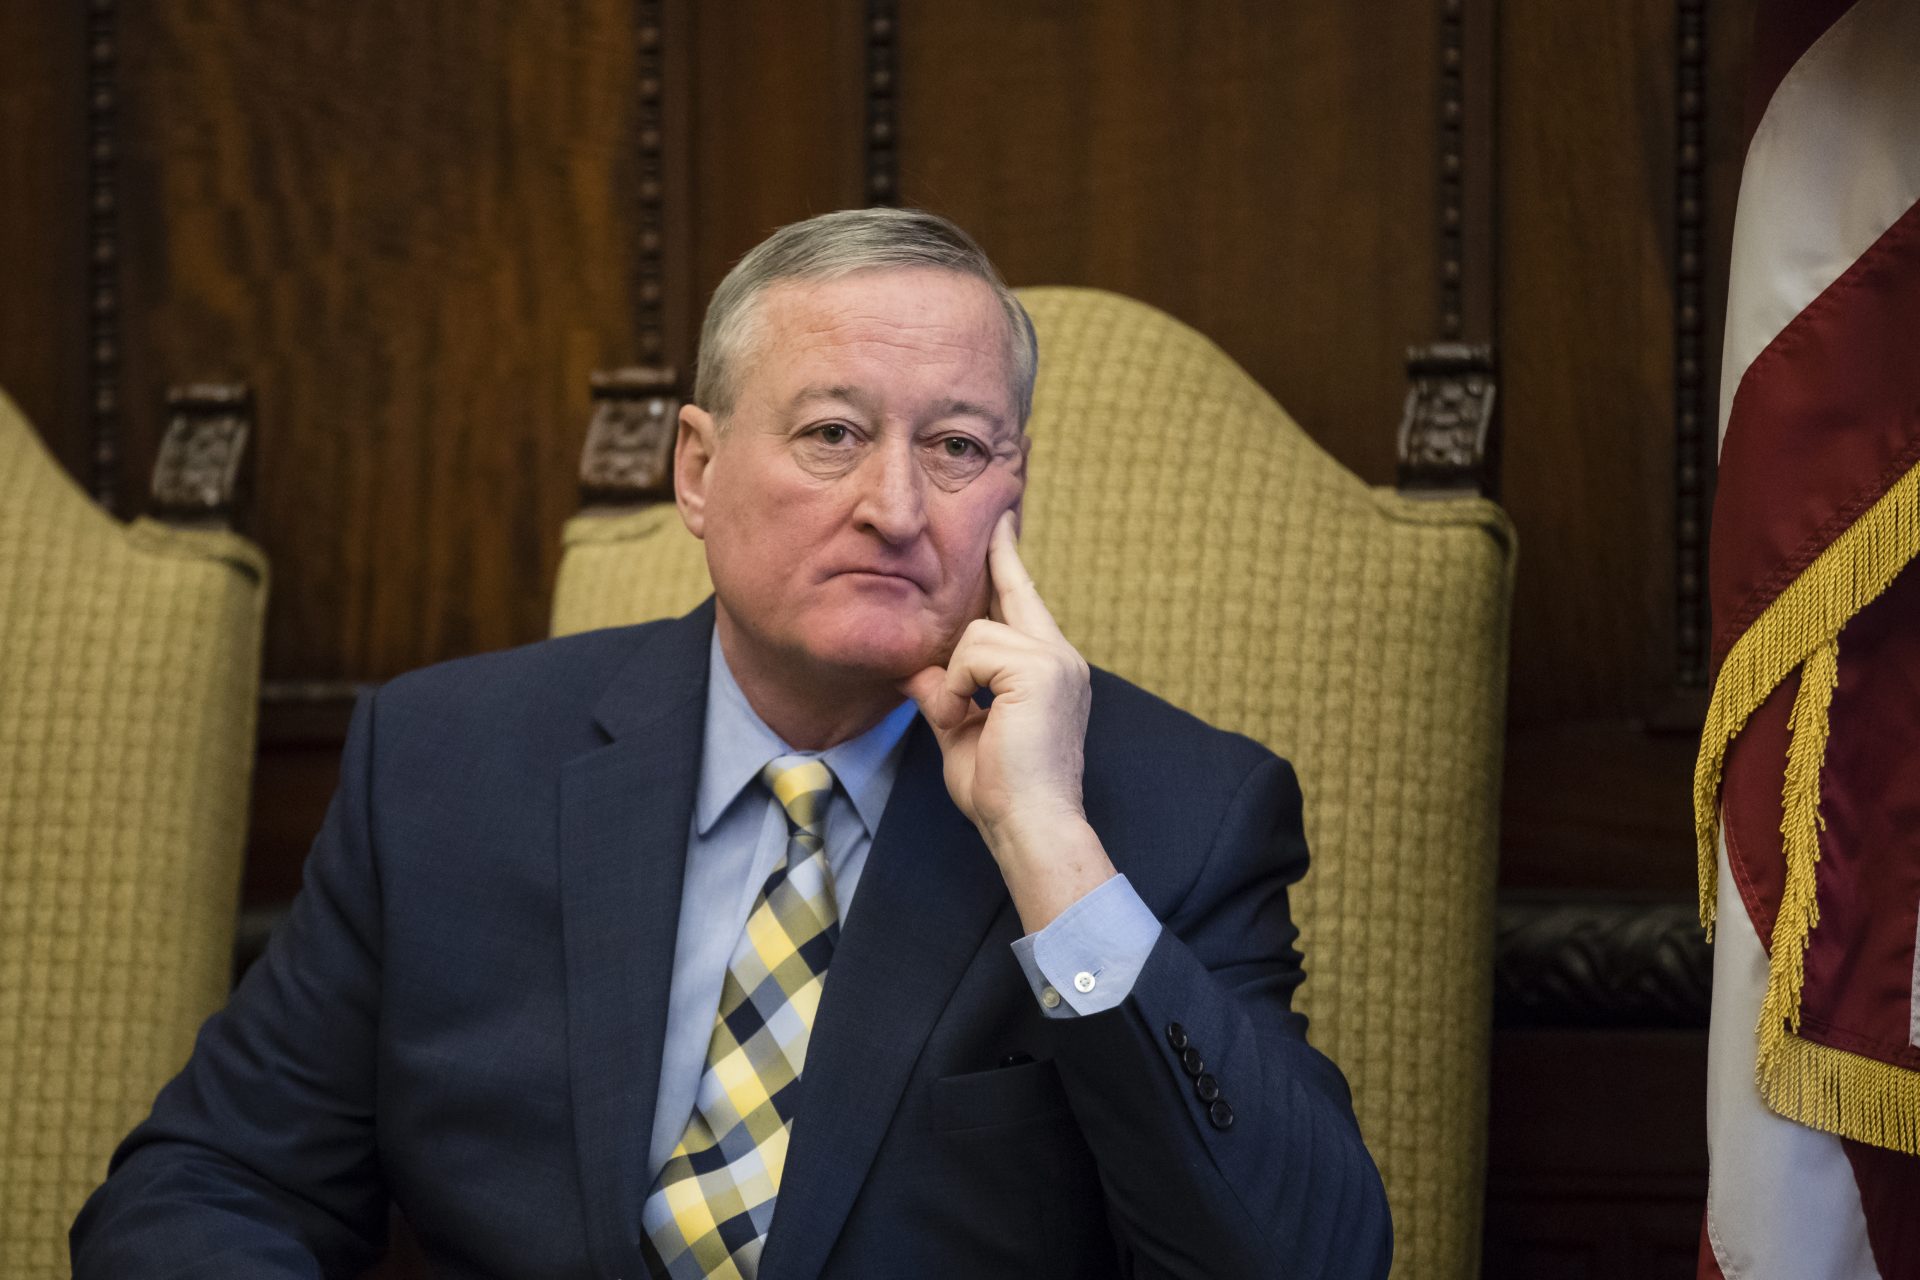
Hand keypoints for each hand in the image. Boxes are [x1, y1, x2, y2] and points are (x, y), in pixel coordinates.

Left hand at [902, 512, 1114, 929]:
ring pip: (976, 632)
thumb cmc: (1003, 794)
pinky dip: (958, 688)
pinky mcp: (1040, 667)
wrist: (1031, 825)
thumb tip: (916, 673)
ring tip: (963, 721)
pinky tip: (971, 719)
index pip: (1024, 602)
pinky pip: (973, 652)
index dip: (1009, 563)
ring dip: (955, 681)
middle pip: (1008, 597)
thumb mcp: (963, 735)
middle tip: (995, 533)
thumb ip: (944, 698)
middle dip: (997, 563)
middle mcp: (1061, 657)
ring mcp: (1055, 660)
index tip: (1002, 523)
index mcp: (1050, 671)